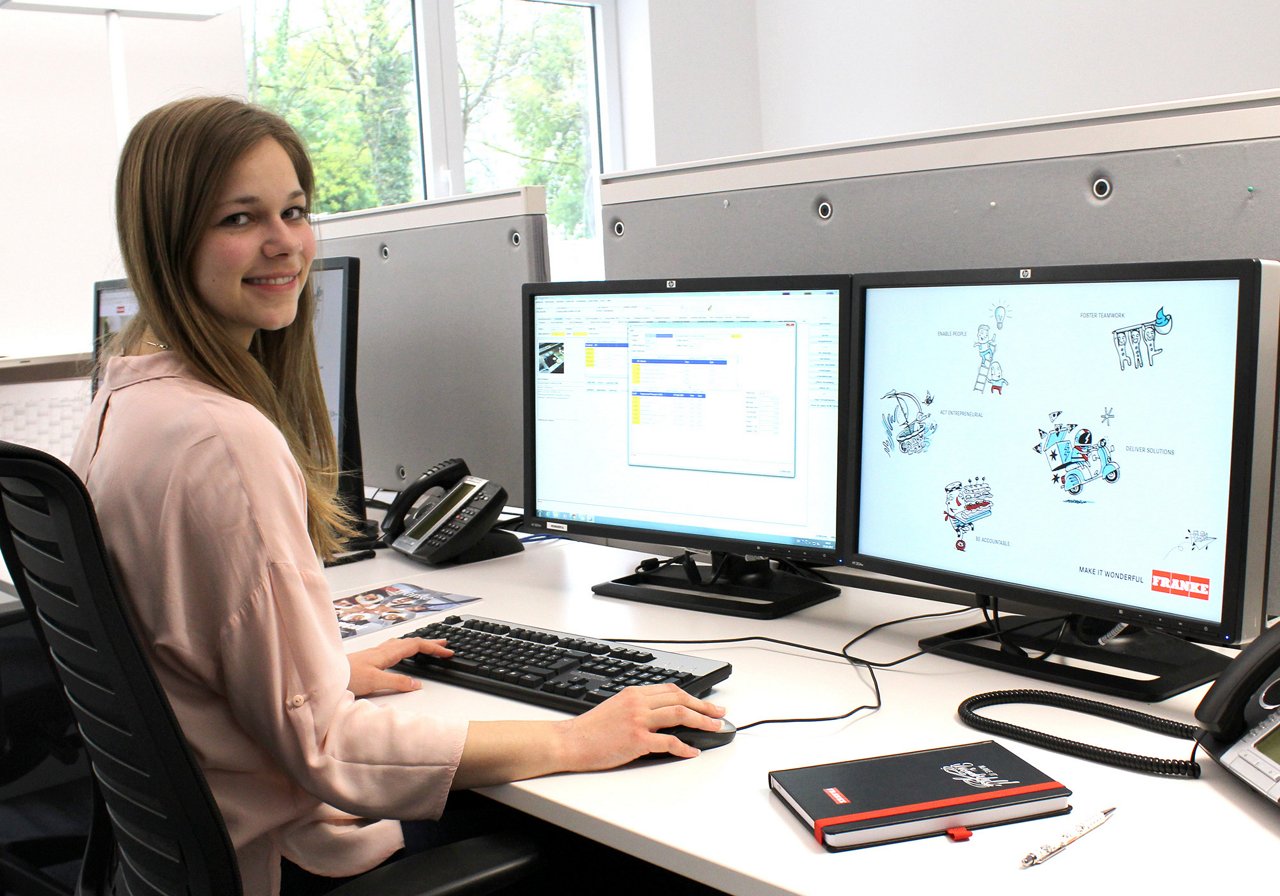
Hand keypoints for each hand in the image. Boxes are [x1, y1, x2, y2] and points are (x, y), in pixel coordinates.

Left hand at [346, 637, 451, 696]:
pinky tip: (400, 653)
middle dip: (430, 643)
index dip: (434, 648)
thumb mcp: (375, 682)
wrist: (325, 674)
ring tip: (427, 646)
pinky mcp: (370, 658)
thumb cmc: (346, 677)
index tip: (448, 651)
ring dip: (417, 644)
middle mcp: (383, 650)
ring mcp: (376, 653)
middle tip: (445, 644)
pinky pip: (393, 648)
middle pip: (411, 642)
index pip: (416, 645)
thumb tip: (417, 684)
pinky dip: (404, 648)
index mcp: (387, 653)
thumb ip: (397, 682)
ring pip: (402, 643)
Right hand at [559, 683, 726, 768]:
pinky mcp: (637, 740)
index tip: (706, 704)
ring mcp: (638, 720)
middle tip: (719, 714)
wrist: (570, 741)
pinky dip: (685, 747)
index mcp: (634, 693)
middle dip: (704, 707)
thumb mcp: (616, 707)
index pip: (671, 690)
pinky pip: (669, 742)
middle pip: (680, 699)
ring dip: (702, 722)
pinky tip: (693, 751)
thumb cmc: (590, 729)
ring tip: (714, 728)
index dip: (693, 697)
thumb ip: (638, 707)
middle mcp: (638, 703)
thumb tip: (662, 716)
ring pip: (679, 715)